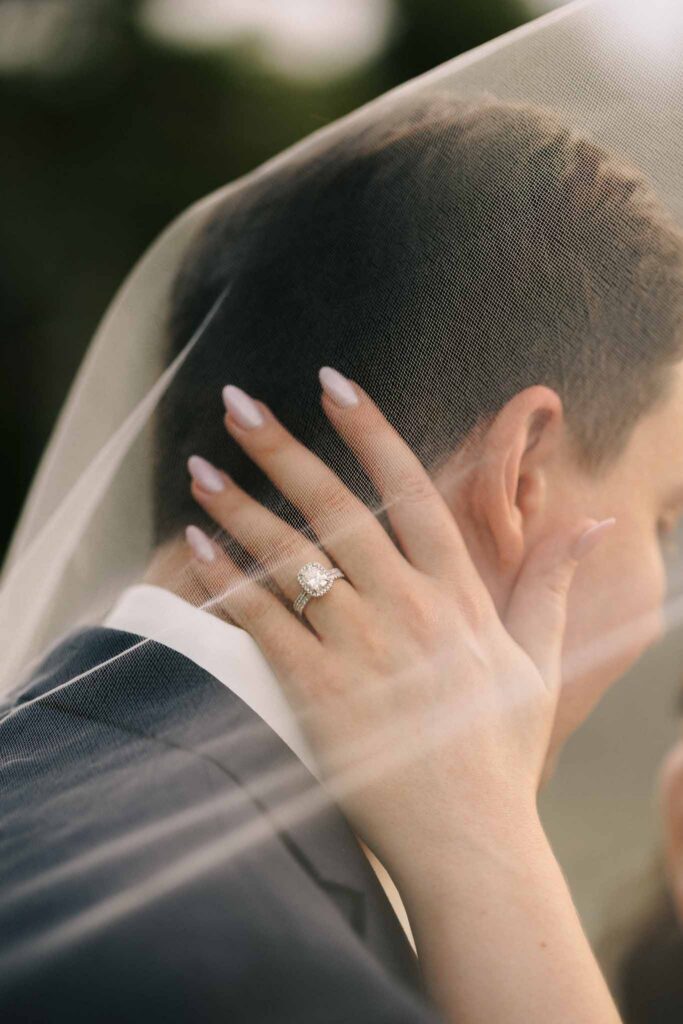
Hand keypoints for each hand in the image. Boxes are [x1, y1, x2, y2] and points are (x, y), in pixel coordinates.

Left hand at [183, 368, 613, 875]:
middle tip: (238, 402)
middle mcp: (406, 607)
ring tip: (201, 467)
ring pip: (291, 559)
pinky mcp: (317, 691)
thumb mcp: (537, 662)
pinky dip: (226, 582)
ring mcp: (360, 648)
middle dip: (284, 450)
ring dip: (240, 508)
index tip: (332, 382)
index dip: (369, 431)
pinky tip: (196, 548)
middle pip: (336, 510)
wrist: (470, 840)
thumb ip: (551, 585)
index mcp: (456, 594)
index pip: (410, 491)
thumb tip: (591, 522)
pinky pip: (262, 623)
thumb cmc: (500, 752)